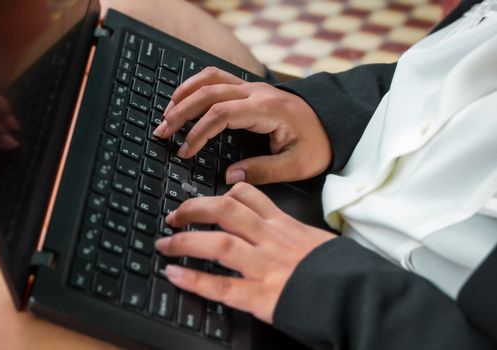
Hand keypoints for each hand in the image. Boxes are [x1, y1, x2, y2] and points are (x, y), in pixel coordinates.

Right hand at [153, 67, 331, 184]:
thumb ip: (263, 171)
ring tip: (166, 113)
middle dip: (181, 111)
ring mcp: (253, 87)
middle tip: (161, 131)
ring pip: (210, 78)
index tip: (185, 151)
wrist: (334, 124)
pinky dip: (196, 86)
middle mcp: (257, 92)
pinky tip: (185, 99)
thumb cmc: (317, 144)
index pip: (221, 113)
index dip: (198, 132)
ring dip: (185, 93)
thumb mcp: (297, 165)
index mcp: (268, 109)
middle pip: (209, 91)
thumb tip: (230, 176)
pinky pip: (217, 77)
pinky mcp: (250, 89)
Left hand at [155, 182, 335, 322]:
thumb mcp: (317, 242)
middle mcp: (271, 240)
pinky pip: (222, 285)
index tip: (206, 197)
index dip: (222, 193)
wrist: (359, 295)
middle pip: (226, 211)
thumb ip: (292, 235)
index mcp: (285, 226)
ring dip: (185, 241)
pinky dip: (194, 279)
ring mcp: (265, 266)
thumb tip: (278, 234)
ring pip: (219, 243)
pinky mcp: (262, 296)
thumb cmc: (341, 270)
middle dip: (194, 209)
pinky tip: (175, 273)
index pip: (250, 196)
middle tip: (175, 214)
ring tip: (165, 242)